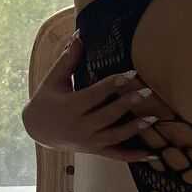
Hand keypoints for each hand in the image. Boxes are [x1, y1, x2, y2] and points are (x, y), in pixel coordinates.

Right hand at [21, 32, 157, 163]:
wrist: (37, 130)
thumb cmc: (46, 100)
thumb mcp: (54, 80)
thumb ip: (68, 59)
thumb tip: (80, 36)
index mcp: (70, 107)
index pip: (95, 94)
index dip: (113, 83)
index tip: (132, 73)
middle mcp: (80, 127)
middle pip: (108, 115)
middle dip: (128, 104)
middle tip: (147, 92)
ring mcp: (88, 141)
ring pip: (114, 136)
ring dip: (135, 129)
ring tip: (153, 118)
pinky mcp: (94, 151)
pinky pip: (116, 156)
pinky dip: (134, 156)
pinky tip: (153, 155)